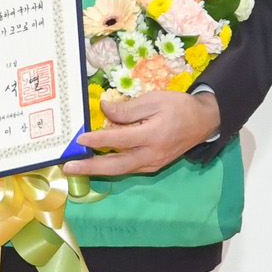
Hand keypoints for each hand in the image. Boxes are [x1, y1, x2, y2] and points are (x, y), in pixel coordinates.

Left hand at [63, 91, 220, 177]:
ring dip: (98, 170)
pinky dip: (111, 168)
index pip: (120, 140)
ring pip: (121, 170)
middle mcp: (151, 155)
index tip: (79, 139)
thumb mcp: (154, 100)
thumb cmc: (178, 107)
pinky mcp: (152, 166)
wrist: (203, 122)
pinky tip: (97, 164)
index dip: (98, 140)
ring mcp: (152, 164)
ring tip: (77, 168)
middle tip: (68, 168)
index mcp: (153, 136)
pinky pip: (128, 168)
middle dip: (91, 168)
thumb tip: (104, 108)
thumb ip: (128, 108)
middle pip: (116, 165)